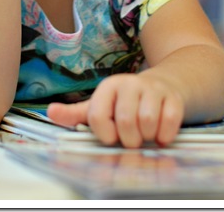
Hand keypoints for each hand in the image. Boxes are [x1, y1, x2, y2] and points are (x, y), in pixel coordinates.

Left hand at [47, 73, 184, 147]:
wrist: (162, 86)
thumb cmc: (125, 102)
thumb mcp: (99, 105)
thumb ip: (75, 113)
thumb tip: (50, 112)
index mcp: (108, 87)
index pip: (98, 116)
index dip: (104, 133)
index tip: (111, 135)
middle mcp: (129, 83)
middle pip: (125, 121)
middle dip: (129, 139)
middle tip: (131, 138)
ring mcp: (153, 89)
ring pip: (147, 122)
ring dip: (147, 137)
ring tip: (145, 134)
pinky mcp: (173, 97)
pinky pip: (169, 121)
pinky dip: (165, 135)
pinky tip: (161, 133)